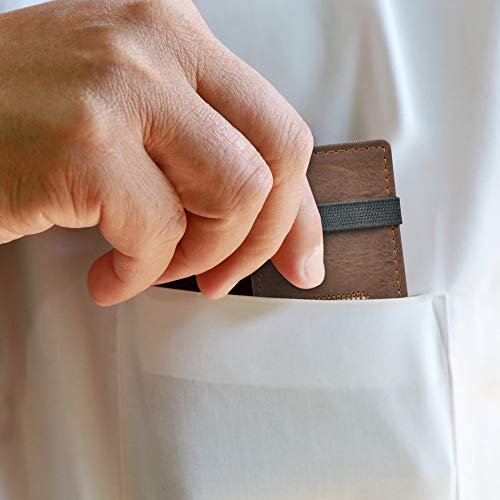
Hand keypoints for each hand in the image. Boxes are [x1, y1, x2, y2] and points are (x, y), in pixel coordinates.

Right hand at [0, 0, 323, 304]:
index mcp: (177, 36)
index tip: (301, 259)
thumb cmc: (26, 118)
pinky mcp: (84, 145)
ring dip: (197, 256)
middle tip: (220, 274)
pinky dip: (139, 273)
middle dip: (258, 239)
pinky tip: (108, 272)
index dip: (300, 211)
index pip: (281, 130)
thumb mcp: (134, 111)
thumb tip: (268, 214)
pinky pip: (158, 235)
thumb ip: (201, 148)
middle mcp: (157, 46)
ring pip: (233, 197)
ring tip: (153, 263)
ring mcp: (121, 90)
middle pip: (276, 161)